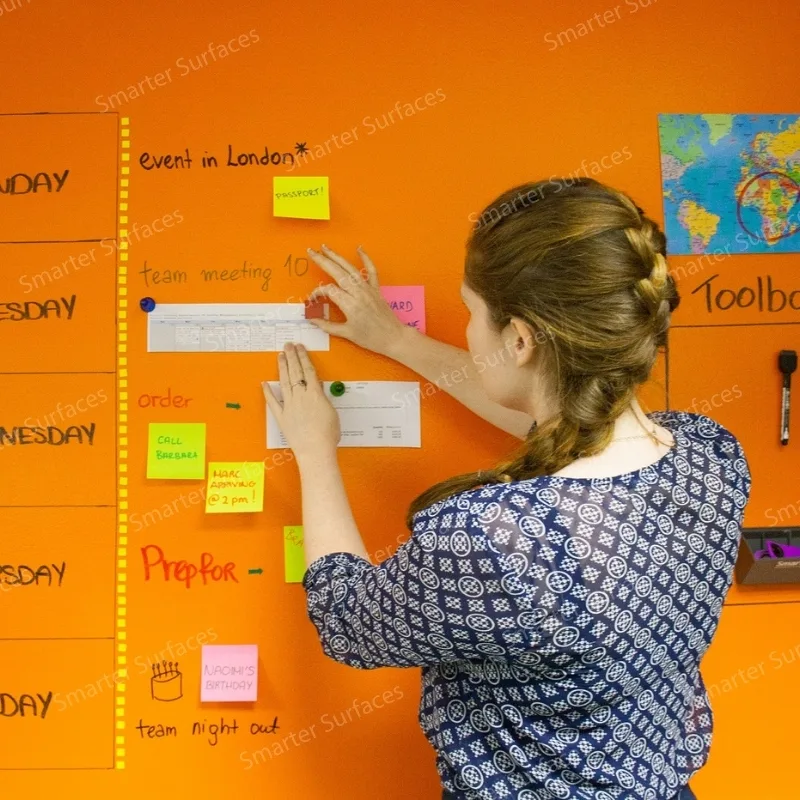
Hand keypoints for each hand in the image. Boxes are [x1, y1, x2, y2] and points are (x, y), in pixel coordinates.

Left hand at [262, 343, 340, 463]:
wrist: (316, 450)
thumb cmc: (328, 434)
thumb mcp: (332, 412)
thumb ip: (323, 398)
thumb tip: (318, 388)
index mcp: (315, 394)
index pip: (308, 370)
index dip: (303, 357)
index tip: (299, 348)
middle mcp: (300, 396)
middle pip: (295, 372)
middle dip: (291, 357)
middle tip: (287, 345)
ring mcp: (289, 406)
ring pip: (284, 382)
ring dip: (282, 368)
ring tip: (280, 356)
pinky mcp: (282, 417)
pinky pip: (273, 402)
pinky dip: (268, 392)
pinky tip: (264, 383)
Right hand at [305, 245, 409, 356]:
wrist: (394, 337)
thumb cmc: (370, 338)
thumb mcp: (347, 334)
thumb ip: (327, 325)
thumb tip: (310, 318)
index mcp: (349, 304)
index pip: (328, 290)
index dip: (317, 293)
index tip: (312, 300)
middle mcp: (358, 292)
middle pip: (337, 272)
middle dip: (323, 261)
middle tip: (311, 251)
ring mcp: (368, 289)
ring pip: (351, 268)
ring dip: (337, 256)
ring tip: (325, 247)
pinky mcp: (376, 288)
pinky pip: (372, 271)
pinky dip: (366, 259)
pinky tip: (359, 249)